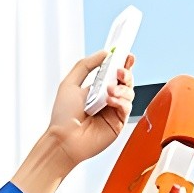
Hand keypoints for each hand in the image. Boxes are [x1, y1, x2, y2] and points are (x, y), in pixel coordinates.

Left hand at [11, 52, 136, 192]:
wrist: (63, 139)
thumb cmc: (63, 117)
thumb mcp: (70, 82)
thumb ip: (86, 65)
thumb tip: (104, 53)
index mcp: (97, 89)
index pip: (115, 73)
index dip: (123, 63)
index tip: (126, 55)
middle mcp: (107, 99)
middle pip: (126, 81)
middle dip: (126, 73)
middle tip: (119, 71)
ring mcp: (113, 112)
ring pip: (129, 93)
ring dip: (121, 88)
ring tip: (108, 91)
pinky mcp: (118, 124)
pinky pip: (126, 107)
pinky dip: (120, 101)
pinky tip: (110, 100)